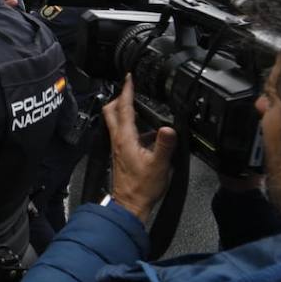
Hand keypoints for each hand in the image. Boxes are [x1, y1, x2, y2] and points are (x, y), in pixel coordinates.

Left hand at [102, 76, 177, 224]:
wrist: (130, 204)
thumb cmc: (142, 187)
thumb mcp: (159, 165)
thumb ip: (164, 145)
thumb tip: (168, 128)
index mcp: (125, 138)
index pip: (123, 108)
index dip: (126, 90)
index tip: (129, 77)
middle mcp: (118, 140)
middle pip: (111, 111)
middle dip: (119, 97)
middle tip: (130, 89)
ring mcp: (118, 147)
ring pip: (116, 122)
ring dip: (124, 111)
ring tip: (139, 106)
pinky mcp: (121, 154)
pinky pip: (123, 133)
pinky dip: (131, 126)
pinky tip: (146, 133)